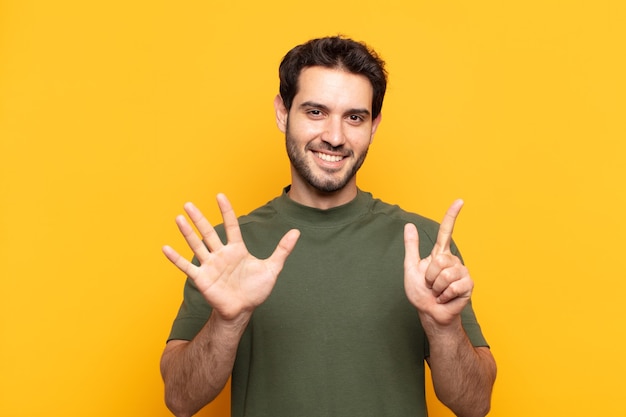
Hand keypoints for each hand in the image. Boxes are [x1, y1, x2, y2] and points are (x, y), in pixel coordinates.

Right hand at [162, 194, 299, 320]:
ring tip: (178, 217)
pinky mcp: (202, 279)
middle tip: (189, 203)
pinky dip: (176, 258)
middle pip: (209, 232)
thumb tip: (297, 232)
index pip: (231, 226)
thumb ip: (282, 250)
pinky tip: (165, 248)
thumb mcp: (272, 268)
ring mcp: (210, 265)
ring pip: (197, 245)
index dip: (226, 211)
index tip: (219, 195)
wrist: (243, 310)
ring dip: (187, 232)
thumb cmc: (256, 290)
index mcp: (237, 249)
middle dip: (199, 218)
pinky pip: (187, 267)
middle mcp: (221, 254)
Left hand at [404, 200, 472, 327]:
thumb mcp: (411, 268)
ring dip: (437, 287)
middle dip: (430, 276)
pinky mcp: (468, 285)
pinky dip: (445, 295)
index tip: (460, 200)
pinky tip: (445, 298)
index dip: (452, 215)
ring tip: (438, 292)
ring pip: (446, 273)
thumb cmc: (420, 293)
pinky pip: (454, 285)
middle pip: (440, 260)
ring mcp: (462, 272)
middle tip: (431, 285)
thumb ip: (411, 247)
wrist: (430, 312)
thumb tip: (409, 224)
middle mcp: (453, 260)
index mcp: (440, 254)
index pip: (447, 231)